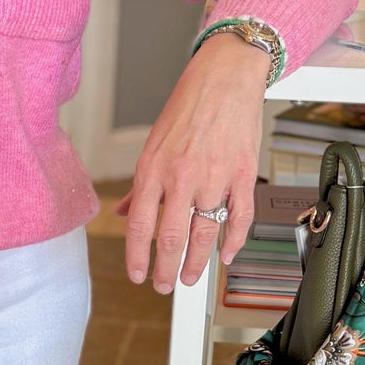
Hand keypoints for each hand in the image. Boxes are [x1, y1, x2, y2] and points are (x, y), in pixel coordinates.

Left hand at [123, 33, 268, 293]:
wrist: (225, 77)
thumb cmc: (187, 107)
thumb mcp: (152, 144)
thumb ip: (140, 186)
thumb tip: (122, 214)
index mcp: (153, 169)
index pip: (140, 226)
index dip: (138, 257)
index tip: (138, 277)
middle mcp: (182, 177)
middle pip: (171, 238)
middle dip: (166, 270)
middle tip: (165, 287)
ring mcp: (214, 177)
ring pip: (205, 233)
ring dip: (197, 262)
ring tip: (190, 278)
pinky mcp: (243, 174)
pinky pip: (239, 218)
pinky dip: (234, 241)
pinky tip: (226, 255)